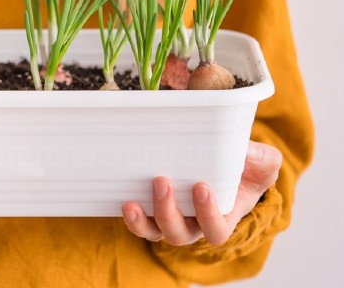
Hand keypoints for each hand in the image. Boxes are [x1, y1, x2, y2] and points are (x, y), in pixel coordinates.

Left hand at [121, 141, 281, 245]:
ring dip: (142, 221)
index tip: (201, 186)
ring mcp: (170, 219)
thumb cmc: (245, 167)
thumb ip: (263, 159)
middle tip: (162, 181)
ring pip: (154, 231)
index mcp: (222, 217)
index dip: (208, 215)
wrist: (220, 161)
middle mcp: (194, 224)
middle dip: (168, 211)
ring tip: (131, 203)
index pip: (216, 229)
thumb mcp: (262, 161)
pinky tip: (123, 200)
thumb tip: (247, 152)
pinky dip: (130, 217)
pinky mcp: (151, 210)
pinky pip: (138, 222)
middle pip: (179, 233)